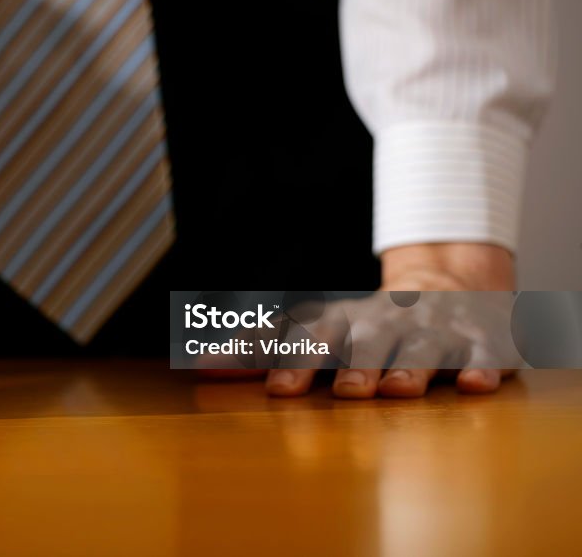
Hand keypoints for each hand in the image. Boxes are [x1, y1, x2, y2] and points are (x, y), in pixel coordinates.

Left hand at [264, 243, 517, 397]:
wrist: (448, 287)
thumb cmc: (366, 324)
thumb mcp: (316, 330)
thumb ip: (259, 349)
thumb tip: (199, 366)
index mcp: (342, 322)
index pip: (311, 339)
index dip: (294, 363)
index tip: (277, 391)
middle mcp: (384, 323)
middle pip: (366, 342)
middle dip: (355, 365)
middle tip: (345, 393)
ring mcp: (433, 329)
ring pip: (420, 348)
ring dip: (408, 369)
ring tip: (396, 393)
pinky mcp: (478, 340)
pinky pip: (482, 353)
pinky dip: (479, 367)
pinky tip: (472, 386)